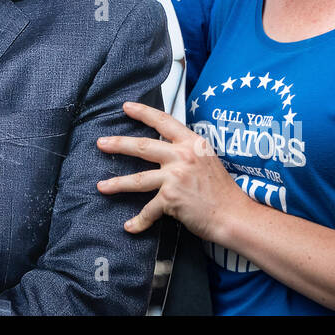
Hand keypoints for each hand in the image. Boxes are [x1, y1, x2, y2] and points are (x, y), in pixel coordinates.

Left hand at [96, 101, 247, 240]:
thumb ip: (187, 151)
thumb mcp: (207, 159)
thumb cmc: (222, 190)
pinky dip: (139, 221)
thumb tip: (166, 148)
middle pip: (142, 146)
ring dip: (117, 184)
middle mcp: (182, 156)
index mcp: (192, 143)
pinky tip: (130, 226)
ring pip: (137, 179)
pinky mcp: (171, 198)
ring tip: (102, 186)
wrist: (234, 215)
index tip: (126, 107)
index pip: (163, 121)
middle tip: (101, 143)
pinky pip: (149, 210)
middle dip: (118, 144)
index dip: (143, 112)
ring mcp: (175, 177)